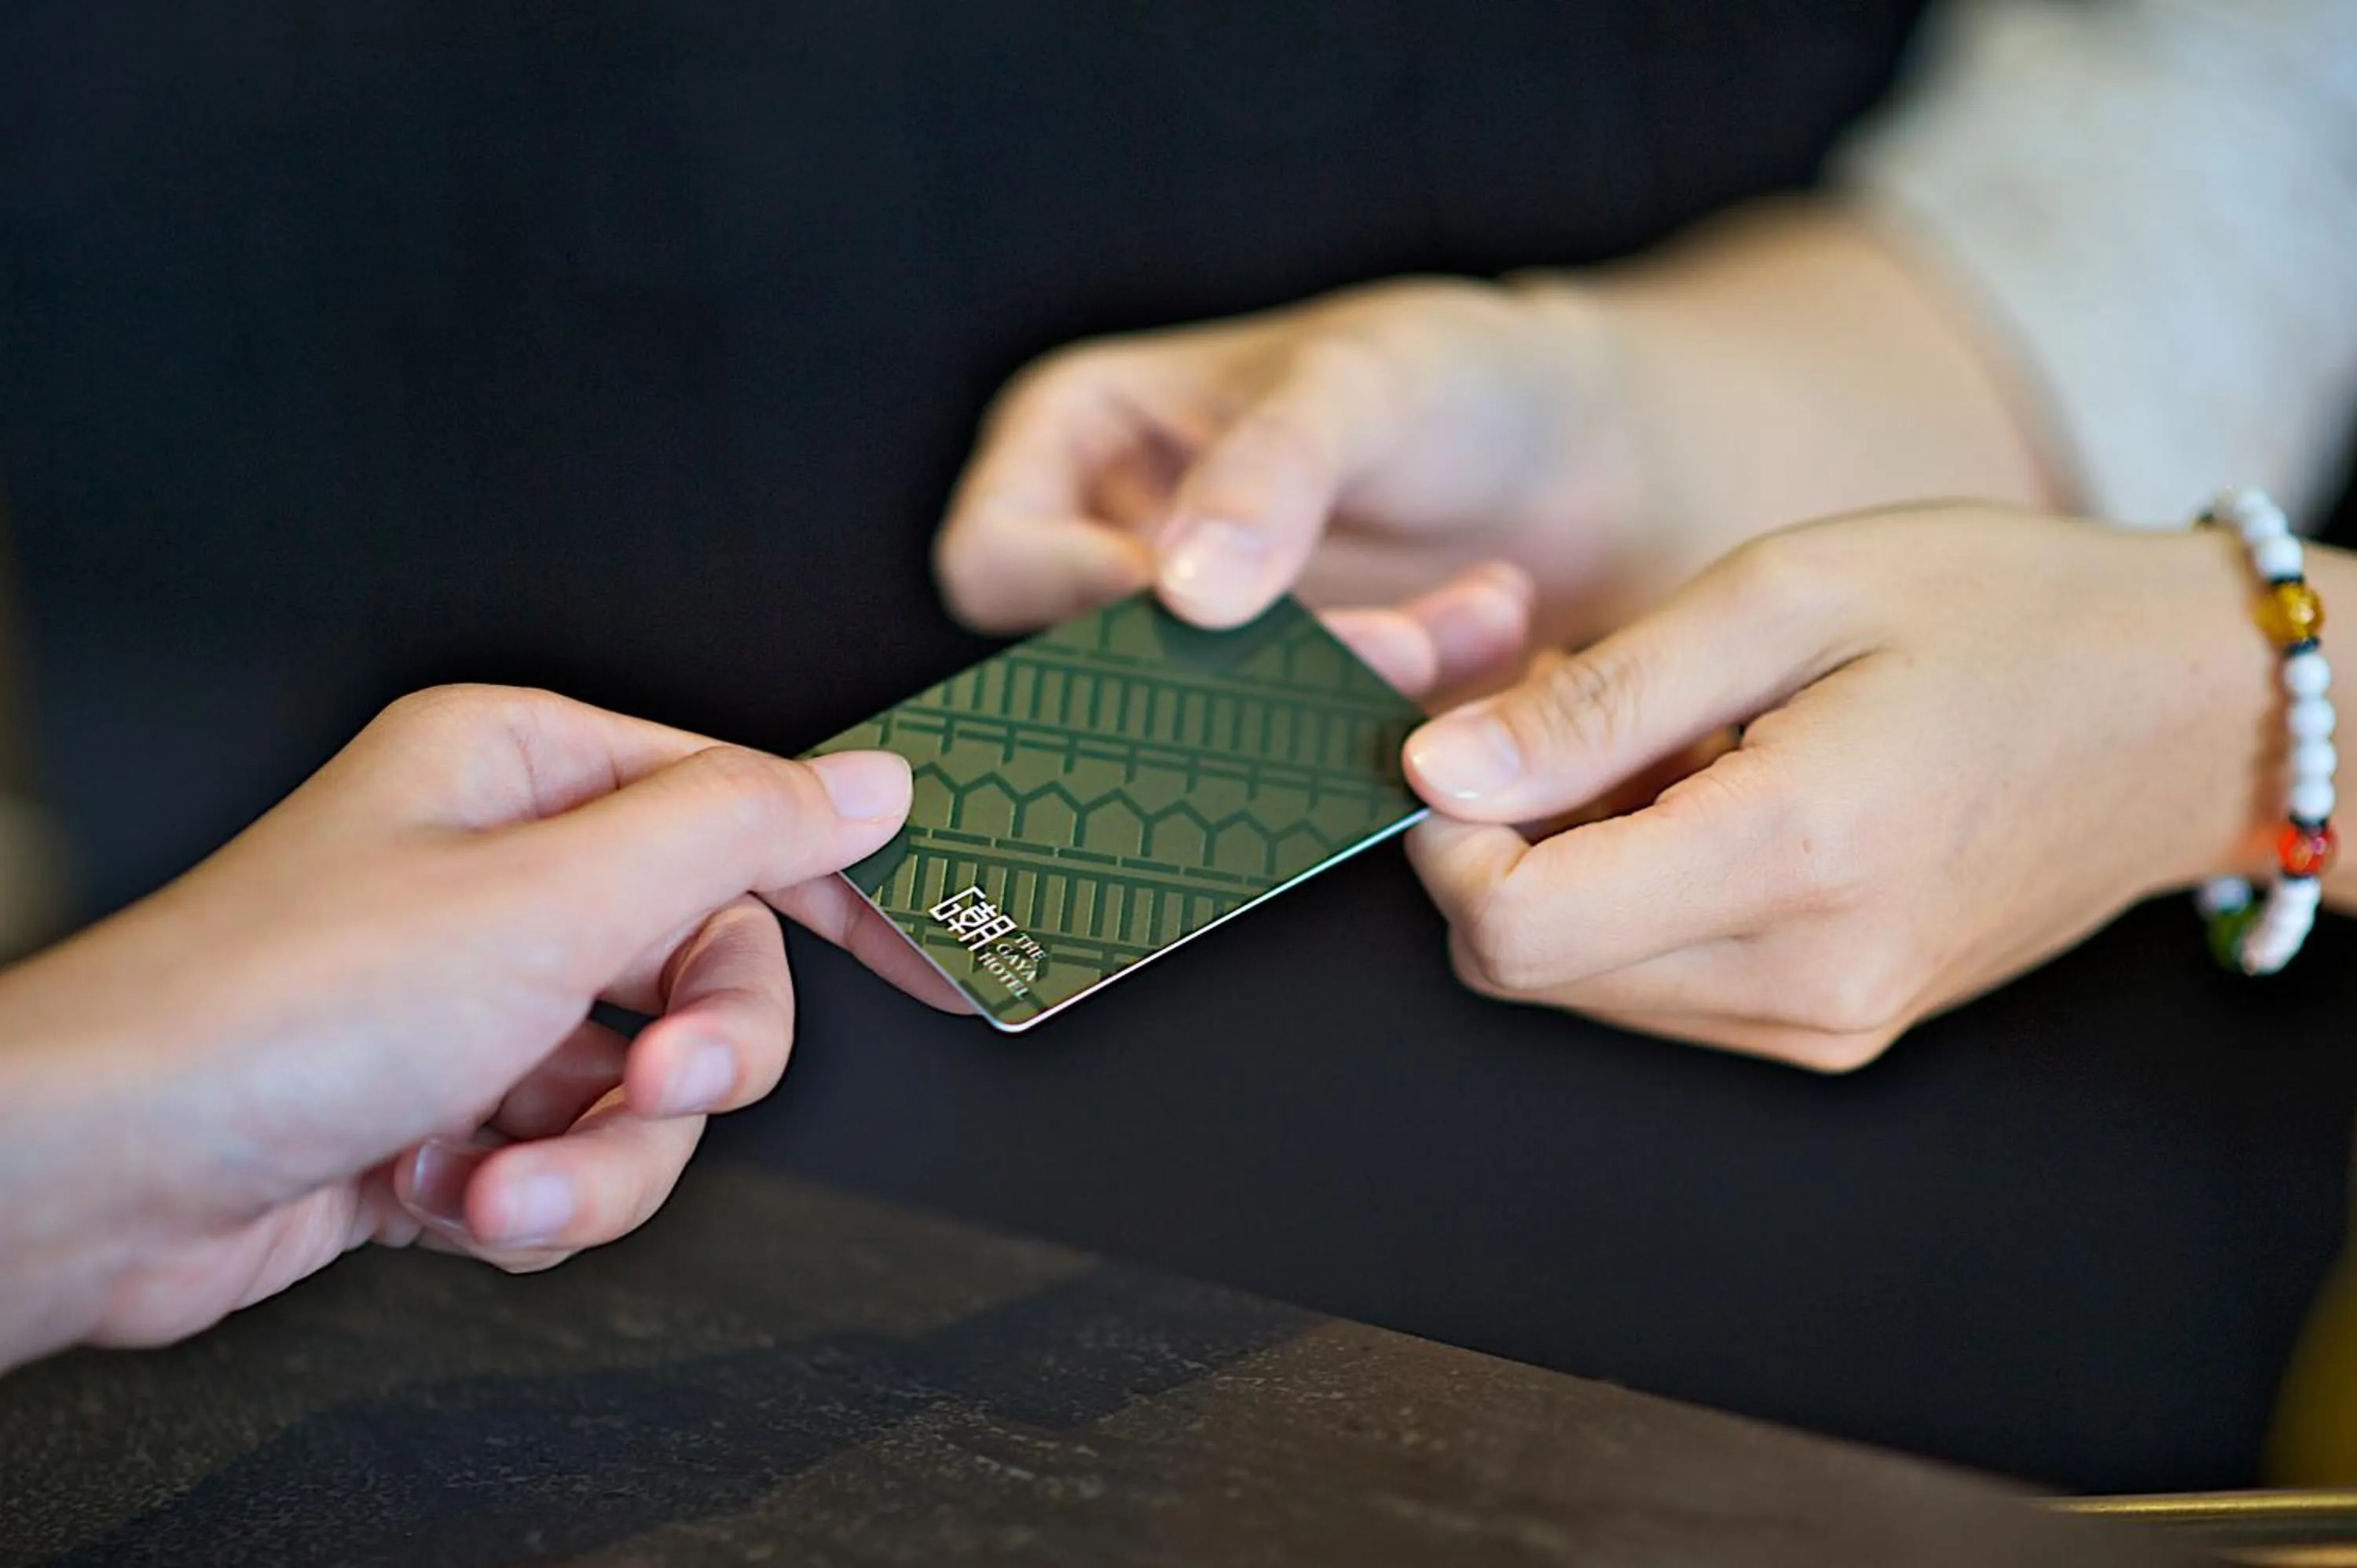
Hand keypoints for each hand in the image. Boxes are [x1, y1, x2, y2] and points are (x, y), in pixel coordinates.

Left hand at [0, 685, 961, 1367]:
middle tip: (656, 1088)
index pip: (739, 810)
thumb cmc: (285, 1009)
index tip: (932, 962)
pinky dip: (527, 1196)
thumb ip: (738, 834)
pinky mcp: (446, 1111)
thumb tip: (871, 783)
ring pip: (643, 1089)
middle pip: (705, 967)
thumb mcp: (557, 901)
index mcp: (523, 776)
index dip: (841, 888)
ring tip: (500, 1179)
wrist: (100, 1175)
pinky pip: (571, 1158)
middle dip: (687, 1059)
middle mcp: (501, 876)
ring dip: (594, 1158)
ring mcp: (474, 1001)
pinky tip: (439, 1195)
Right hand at [935, 206, 2052, 644]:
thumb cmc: (1462, 374)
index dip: (1079, 603)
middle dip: (1253, 671)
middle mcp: (1115, 555)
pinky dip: (1398, 719)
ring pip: (1205, 732)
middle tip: (1397, 640)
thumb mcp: (1360, 381)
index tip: (1212, 614)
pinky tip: (1495, 639)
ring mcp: (1200, 651)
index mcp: (1076, 443)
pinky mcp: (1283, 722)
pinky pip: (1293, 766)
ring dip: (1348, 693)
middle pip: (1097, 671)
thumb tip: (1180, 595)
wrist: (1600, 450)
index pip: (997, 560)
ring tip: (1480, 616)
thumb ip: (1270, 474)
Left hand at [1399, 507, 2295, 1069]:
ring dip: (1570, 866)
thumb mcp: (1788, 594)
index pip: (1511, 929)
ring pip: (1584, 982)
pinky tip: (1708, 795)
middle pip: (1527, 965)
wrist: (2191, 715)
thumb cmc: (2003, 615)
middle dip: (1498, 841)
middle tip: (1567, 712)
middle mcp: (1800, 984)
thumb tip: (1435, 773)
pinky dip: (1638, 896)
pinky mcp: (1837, 1027)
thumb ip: (1600, 700)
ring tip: (1667, 742)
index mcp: (1789, 859)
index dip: (1443, 838)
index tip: (1464, 739)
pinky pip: (1664, 985)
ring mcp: (1824, 1024)